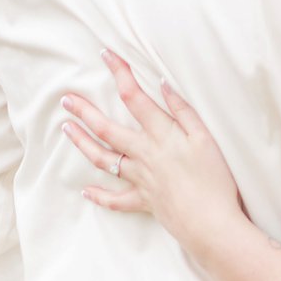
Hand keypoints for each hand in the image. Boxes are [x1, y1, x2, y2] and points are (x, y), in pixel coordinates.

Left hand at [58, 49, 251, 257]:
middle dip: (84, 111)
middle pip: (106, 129)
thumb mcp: (205, 139)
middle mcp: (143, 155)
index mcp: (160, 136)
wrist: (210, 224)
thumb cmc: (214, 180)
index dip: (119, 74)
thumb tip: (162, 83)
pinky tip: (85, 191)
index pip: (134, 97)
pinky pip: (116, 200)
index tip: (106, 56)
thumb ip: (183, 110)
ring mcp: (140, 179)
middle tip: (66, 99)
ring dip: (82, 144)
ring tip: (67, 129)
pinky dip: (99, 196)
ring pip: (103, 160)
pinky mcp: (143, 202)